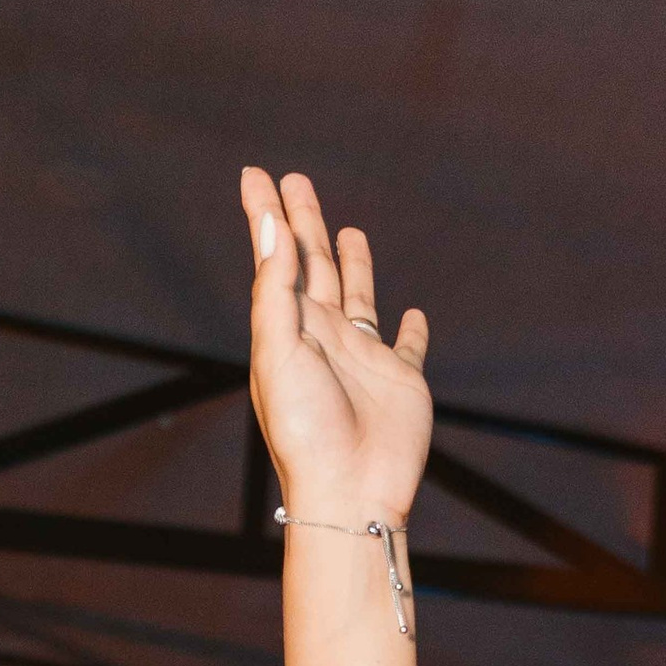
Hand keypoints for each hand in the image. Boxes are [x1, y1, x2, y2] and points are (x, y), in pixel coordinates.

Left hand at [241, 165, 431, 532]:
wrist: (350, 492)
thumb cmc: (306, 430)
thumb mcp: (278, 352)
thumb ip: (275, 288)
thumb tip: (270, 224)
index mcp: (287, 329)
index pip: (275, 257)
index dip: (265, 216)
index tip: (254, 174)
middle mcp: (322, 338)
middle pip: (312, 265)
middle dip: (303, 222)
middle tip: (295, 180)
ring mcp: (362, 358)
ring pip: (357, 296)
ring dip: (351, 264)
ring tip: (346, 231)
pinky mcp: (400, 380)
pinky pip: (406, 346)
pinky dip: (410, 329)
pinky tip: (411, 314)